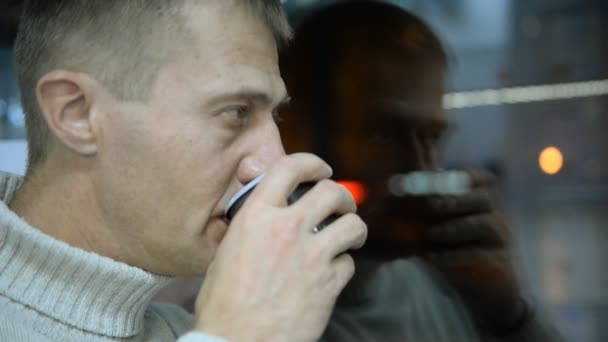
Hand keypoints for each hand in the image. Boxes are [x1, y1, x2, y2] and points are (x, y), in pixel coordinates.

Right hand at [192, 153, 367, 341]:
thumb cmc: (223, 301)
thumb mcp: (226, 250)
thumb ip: (251, 223)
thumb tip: (267, 206)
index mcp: (257, 217)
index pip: (290, 168)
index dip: (311, 163)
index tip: (321, 169)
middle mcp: (286, 229)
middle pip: (331, 191)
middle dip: (342, 196)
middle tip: (340, 205)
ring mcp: (311, 256)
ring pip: (352, 224)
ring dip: (353, 227)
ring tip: (348, 235)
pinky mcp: (328, 283)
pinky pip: (349, 263)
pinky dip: (343, 265)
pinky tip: (332, 273)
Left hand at [423, 169, 525, 333]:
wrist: (482, 285)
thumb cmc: (455, 248)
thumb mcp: (439, 225)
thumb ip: (426, 208)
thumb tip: (393, 191)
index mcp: (482, 199)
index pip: (479, 178)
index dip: (460, 175)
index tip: (434, 176)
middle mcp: (496, 213)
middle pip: (484, 198)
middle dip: (454, 200)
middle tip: (430, 205)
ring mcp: (501, 237)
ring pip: (485, 224)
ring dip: (454, 228)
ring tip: (430, 234)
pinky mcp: (500, 261)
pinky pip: (481, 254)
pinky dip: (456, 255)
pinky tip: (434, 258)